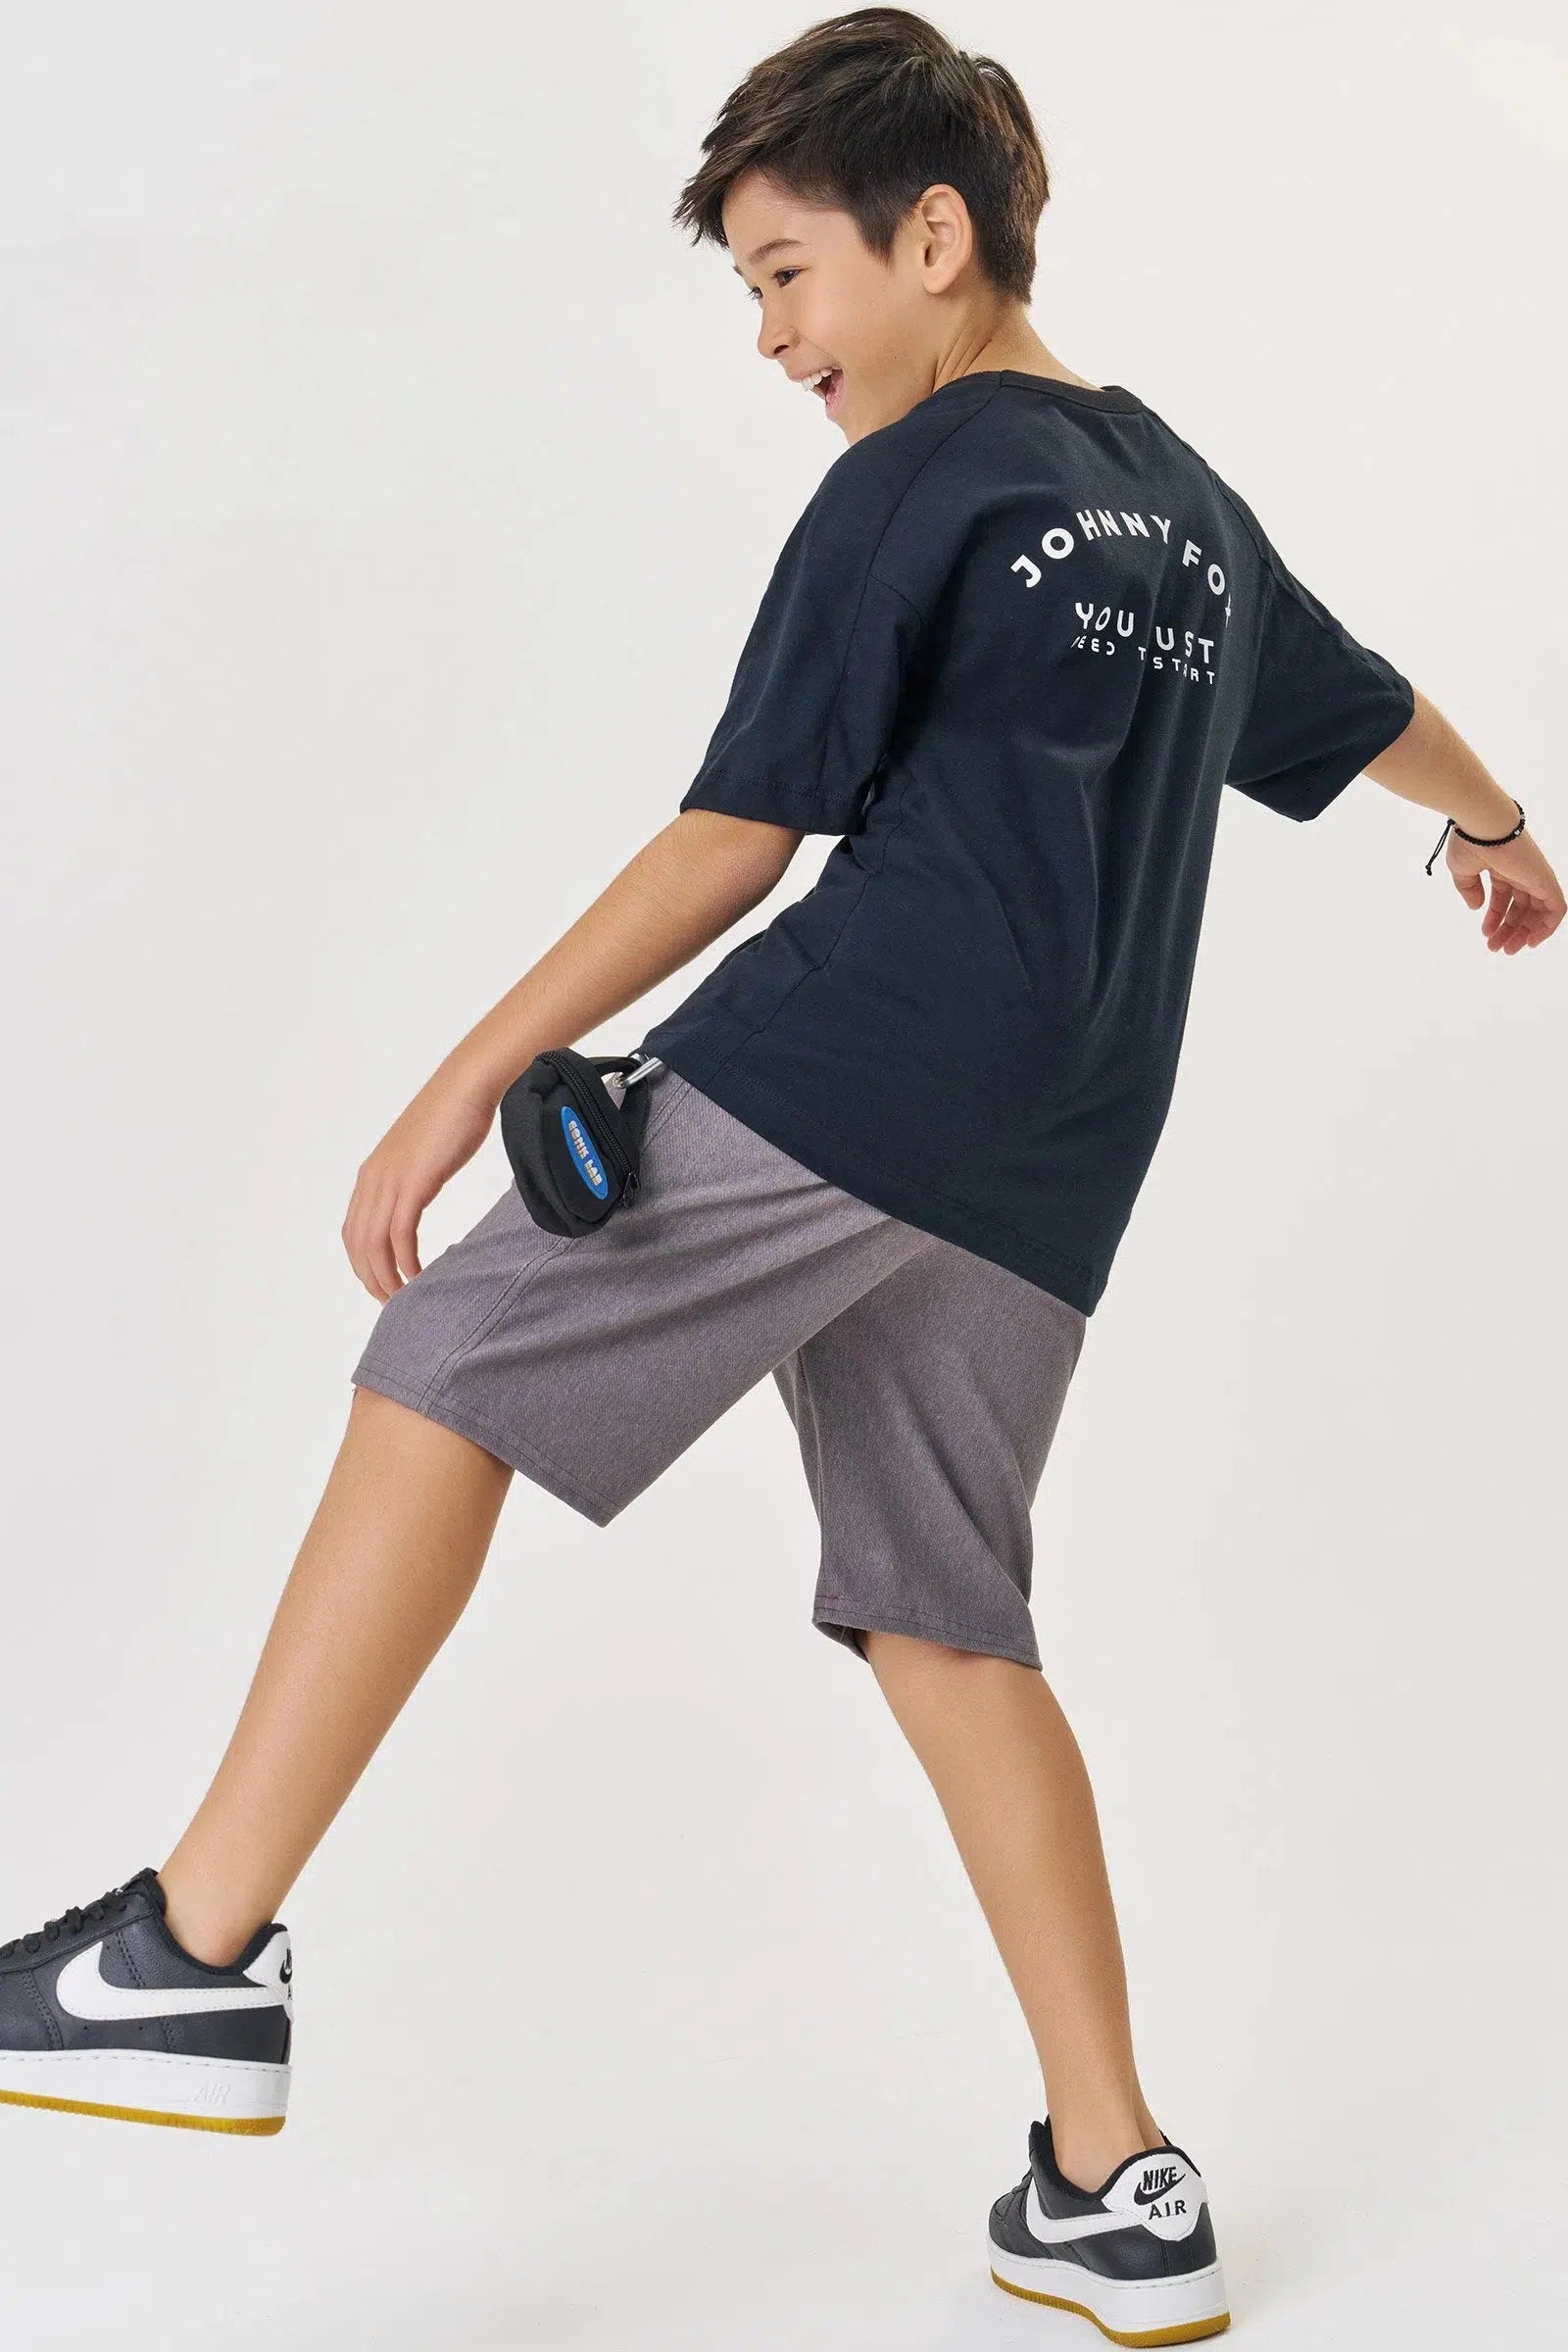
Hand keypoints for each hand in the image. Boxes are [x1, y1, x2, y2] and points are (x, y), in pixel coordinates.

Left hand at [342, 1070, 498, 1301]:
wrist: (467, 1086)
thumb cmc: (454, 1115)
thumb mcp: (423, 1153)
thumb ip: (413, 1176)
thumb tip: (419, 1194)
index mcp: (372, 1173)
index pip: (353, 1231)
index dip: (362, 1264)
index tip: (382, 1285)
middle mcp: (373, 1178)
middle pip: (358, 1243)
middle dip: (371, 1279)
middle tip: (391, 1303)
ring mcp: (391, 1180)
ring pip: (374, 1244)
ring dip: (386, 1277)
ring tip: (403, 1297)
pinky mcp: (413, 1182)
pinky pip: (400, 1234)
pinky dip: (406, 1261)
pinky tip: (419, 1276)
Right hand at [1444, 826, 1564, 951]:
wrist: (1484, 825)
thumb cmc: (1470, 842)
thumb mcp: (1462, 871)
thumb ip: (1469, 889)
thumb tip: (1477, 907)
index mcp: (1502, 869)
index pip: (1504, 899)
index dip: (1495, 919)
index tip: (1486, 934)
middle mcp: (1521, 874)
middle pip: (1521, 909)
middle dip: (1509, 930)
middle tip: (1497, 948)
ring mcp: (1534, 877)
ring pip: (1538, 912)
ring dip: (1525, 933)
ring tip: (1509, 949)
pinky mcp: (1545, 881)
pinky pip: (1555, 909)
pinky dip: (1547, 927)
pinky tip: (1531, 941)